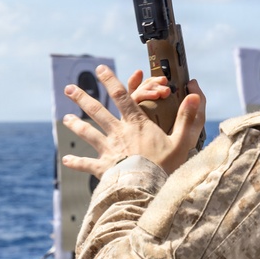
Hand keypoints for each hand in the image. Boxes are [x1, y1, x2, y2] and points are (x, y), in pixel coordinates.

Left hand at [61, 65, 204, 178]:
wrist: (148, 189)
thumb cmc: (166, 166)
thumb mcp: (182, 141)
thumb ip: (188, 118)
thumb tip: (194, 94)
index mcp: (137, 124)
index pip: (122, 97)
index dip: (111, 81)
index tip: (100, 69)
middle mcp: (119, 133)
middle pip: (97, 111)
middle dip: (82, 98)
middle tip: (68, 88)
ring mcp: (109, 150)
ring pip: (88, 133)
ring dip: (76, 125)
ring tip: (65, 118)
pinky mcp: (104, 169)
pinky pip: (87, 164)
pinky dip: (76, 163)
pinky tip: (66, 160)